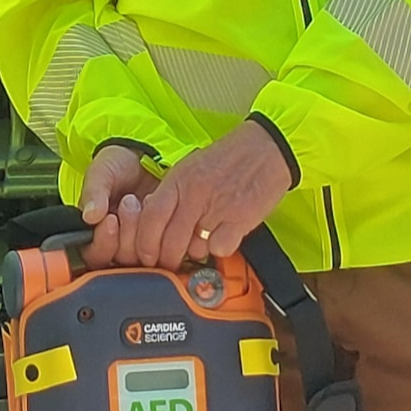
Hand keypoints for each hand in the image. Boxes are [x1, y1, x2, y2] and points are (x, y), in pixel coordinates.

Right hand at [78, 143, 161, 267]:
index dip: (104, 243)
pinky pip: (170, 249)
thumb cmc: (119, 167)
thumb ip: (94, 193)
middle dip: (127, 232)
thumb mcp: (101, 172)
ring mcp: (145, 245)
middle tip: (130, 203)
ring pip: (145, 258)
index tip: (111, 219)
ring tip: (145, 202)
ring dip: (146, 231)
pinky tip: (165, 211)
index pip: (95, 256)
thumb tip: (89, 216)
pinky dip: (168, 232)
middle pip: (121, 260)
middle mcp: (120, 245)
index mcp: (97, 235)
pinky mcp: (167, 241)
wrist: (147, 156)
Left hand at [120, 119, 294, 271]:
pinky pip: (220, 249)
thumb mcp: (189, 167)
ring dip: (196, 252)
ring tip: (204, 238)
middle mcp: (194, 194)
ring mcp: (218, 207)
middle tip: (172, 262)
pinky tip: (225, 234)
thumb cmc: (226, 159)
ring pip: (194, 249)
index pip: (150, 218)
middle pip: (170, 242)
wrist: (266, 148)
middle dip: (168, 260)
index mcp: (178, 179)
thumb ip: (170, 193)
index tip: (147, 256)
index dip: (144, 243)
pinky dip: (221, 248)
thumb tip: (150, 220)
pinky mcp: (241, 219)